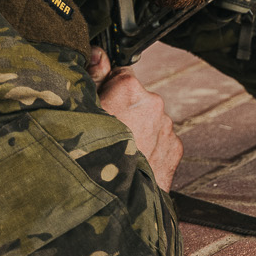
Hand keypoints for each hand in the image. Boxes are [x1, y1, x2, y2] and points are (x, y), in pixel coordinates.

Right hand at [88, 48, 181, 190]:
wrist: (114, 202)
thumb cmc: (89, 155)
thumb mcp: (80, 112)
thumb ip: (91, 77)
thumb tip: (99, 53)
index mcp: (129, 88)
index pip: (120, 75)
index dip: (106, 91)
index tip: (99, 107)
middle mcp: (154, 103)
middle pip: (136, 99)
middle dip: (124, 112)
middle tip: (105, 134)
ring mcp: (167, 127)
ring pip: (150, 121)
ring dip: (137, 131)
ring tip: (118, 153)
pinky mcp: (175, 149)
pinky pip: (161, 142)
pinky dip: (149, 149)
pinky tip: (133, 163)